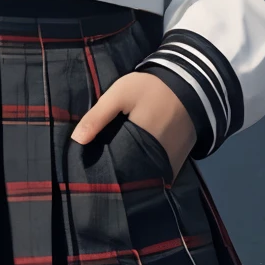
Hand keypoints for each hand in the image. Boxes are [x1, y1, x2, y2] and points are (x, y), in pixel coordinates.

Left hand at [71, 70, 195, 178]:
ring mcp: (169, 165)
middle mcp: (157, 161)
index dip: (101, 171)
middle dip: (115, 176)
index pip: (116, 169)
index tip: (88, 170)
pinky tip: (133, 165)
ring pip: (144, 178)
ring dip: (131, 175)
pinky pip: (157, 175)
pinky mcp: (177, 164)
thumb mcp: (120, 95)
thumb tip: (76, 140)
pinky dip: (145, 172)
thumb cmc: (151, 89)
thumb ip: (98, 116)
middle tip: (98, 171)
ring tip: (114, 169)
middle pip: (130, 177)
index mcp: (140, 144)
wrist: (188, 86)